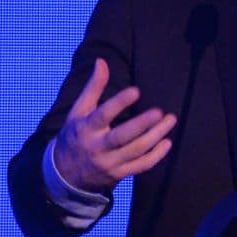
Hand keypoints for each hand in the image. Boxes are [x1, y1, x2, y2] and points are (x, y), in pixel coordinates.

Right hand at [53, 58, 176, 192]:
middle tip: (160, 111)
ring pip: (135, 151)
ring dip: (155, 136)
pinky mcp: (119, 174)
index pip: (102, 115)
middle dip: (141, 125)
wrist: (65, 175)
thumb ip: (93, 87)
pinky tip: (167, 142)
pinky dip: (155, 156)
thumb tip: (102, 61)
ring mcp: (109, 163)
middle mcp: (97, 148)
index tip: (136, 90)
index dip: (119, 103)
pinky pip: (140, 166)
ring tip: (171, 120)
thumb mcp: (79, 111)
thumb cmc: (76, 134)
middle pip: (121, 137)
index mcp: (86, 129)